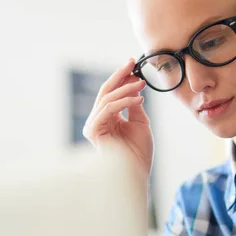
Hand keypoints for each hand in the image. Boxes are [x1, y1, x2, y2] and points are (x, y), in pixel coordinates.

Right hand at [82, 58, 153, 184]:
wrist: (138, 172)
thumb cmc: (139, 152)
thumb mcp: (140, 122)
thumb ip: (133, 105)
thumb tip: (134, 85)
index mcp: (106, 118)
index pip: (111, 92)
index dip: (121, 77)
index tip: (133, 64)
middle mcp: (96, 120)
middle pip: (105, 91)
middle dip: (120, 76)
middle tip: (132, 63)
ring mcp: (93, 126)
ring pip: (107, 98)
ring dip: (126, 89)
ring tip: (142, 85)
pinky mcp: (93, 131)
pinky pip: (109, 109)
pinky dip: (124, 102)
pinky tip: (139, 99)